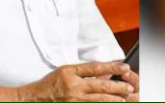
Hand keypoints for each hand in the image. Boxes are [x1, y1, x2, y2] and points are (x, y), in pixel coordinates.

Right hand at [16, 61, 135, 101]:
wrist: (35, 98)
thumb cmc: (49, 83)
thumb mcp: (64, 71)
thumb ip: (83, 71)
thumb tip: (103, 70)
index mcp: (70, 72)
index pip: (95, 68)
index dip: (112, 67)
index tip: (124, 67)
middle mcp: (73, 86)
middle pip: (100, 85)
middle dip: (117, 86)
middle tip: (129, 87)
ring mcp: (74, 100)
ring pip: (99, 100)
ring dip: (114, 99)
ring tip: (125, 99)